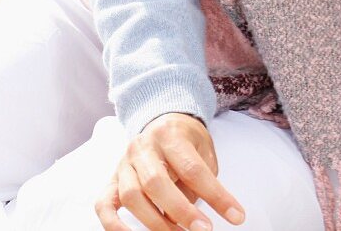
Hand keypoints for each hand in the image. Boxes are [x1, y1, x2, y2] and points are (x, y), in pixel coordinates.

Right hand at [94, 111, 244, 230]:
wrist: (161, 121)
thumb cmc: (187, 141)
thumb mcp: (202, 150)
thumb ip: (199, 179)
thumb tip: (195, 218)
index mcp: (170, 134)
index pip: (193, 169)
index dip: (215, 196)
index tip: (236, 216)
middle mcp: (142, 146)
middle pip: (156, 182)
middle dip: (181, 211)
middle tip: (204, 230)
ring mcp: (123, 163)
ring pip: (131, 195)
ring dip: (155, 223)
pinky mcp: (111, 180)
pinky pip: (104, 205)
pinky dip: (115, 227)